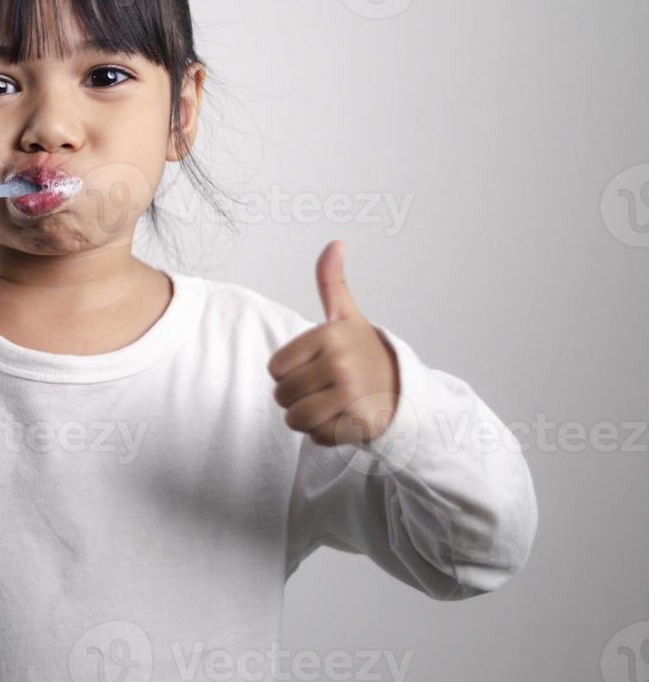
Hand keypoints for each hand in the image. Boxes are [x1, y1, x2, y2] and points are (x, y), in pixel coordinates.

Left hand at [267, 240, 401, 446]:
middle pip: (281, 396)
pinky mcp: (358, 424)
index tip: (314, 367)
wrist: (406, 391)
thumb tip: (335, 243)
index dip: (288, 373)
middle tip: (324, 389)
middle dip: (296, 398)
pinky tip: (344, 419)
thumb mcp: (348, 317)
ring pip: (295, 419)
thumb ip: (332, 282)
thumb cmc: (365, 353)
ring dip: (308, 419)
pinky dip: (326, 435)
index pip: (274, 369)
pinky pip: (317, 438)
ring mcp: (350, 395)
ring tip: (331, 405)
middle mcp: (339, 363)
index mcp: (328, 336)